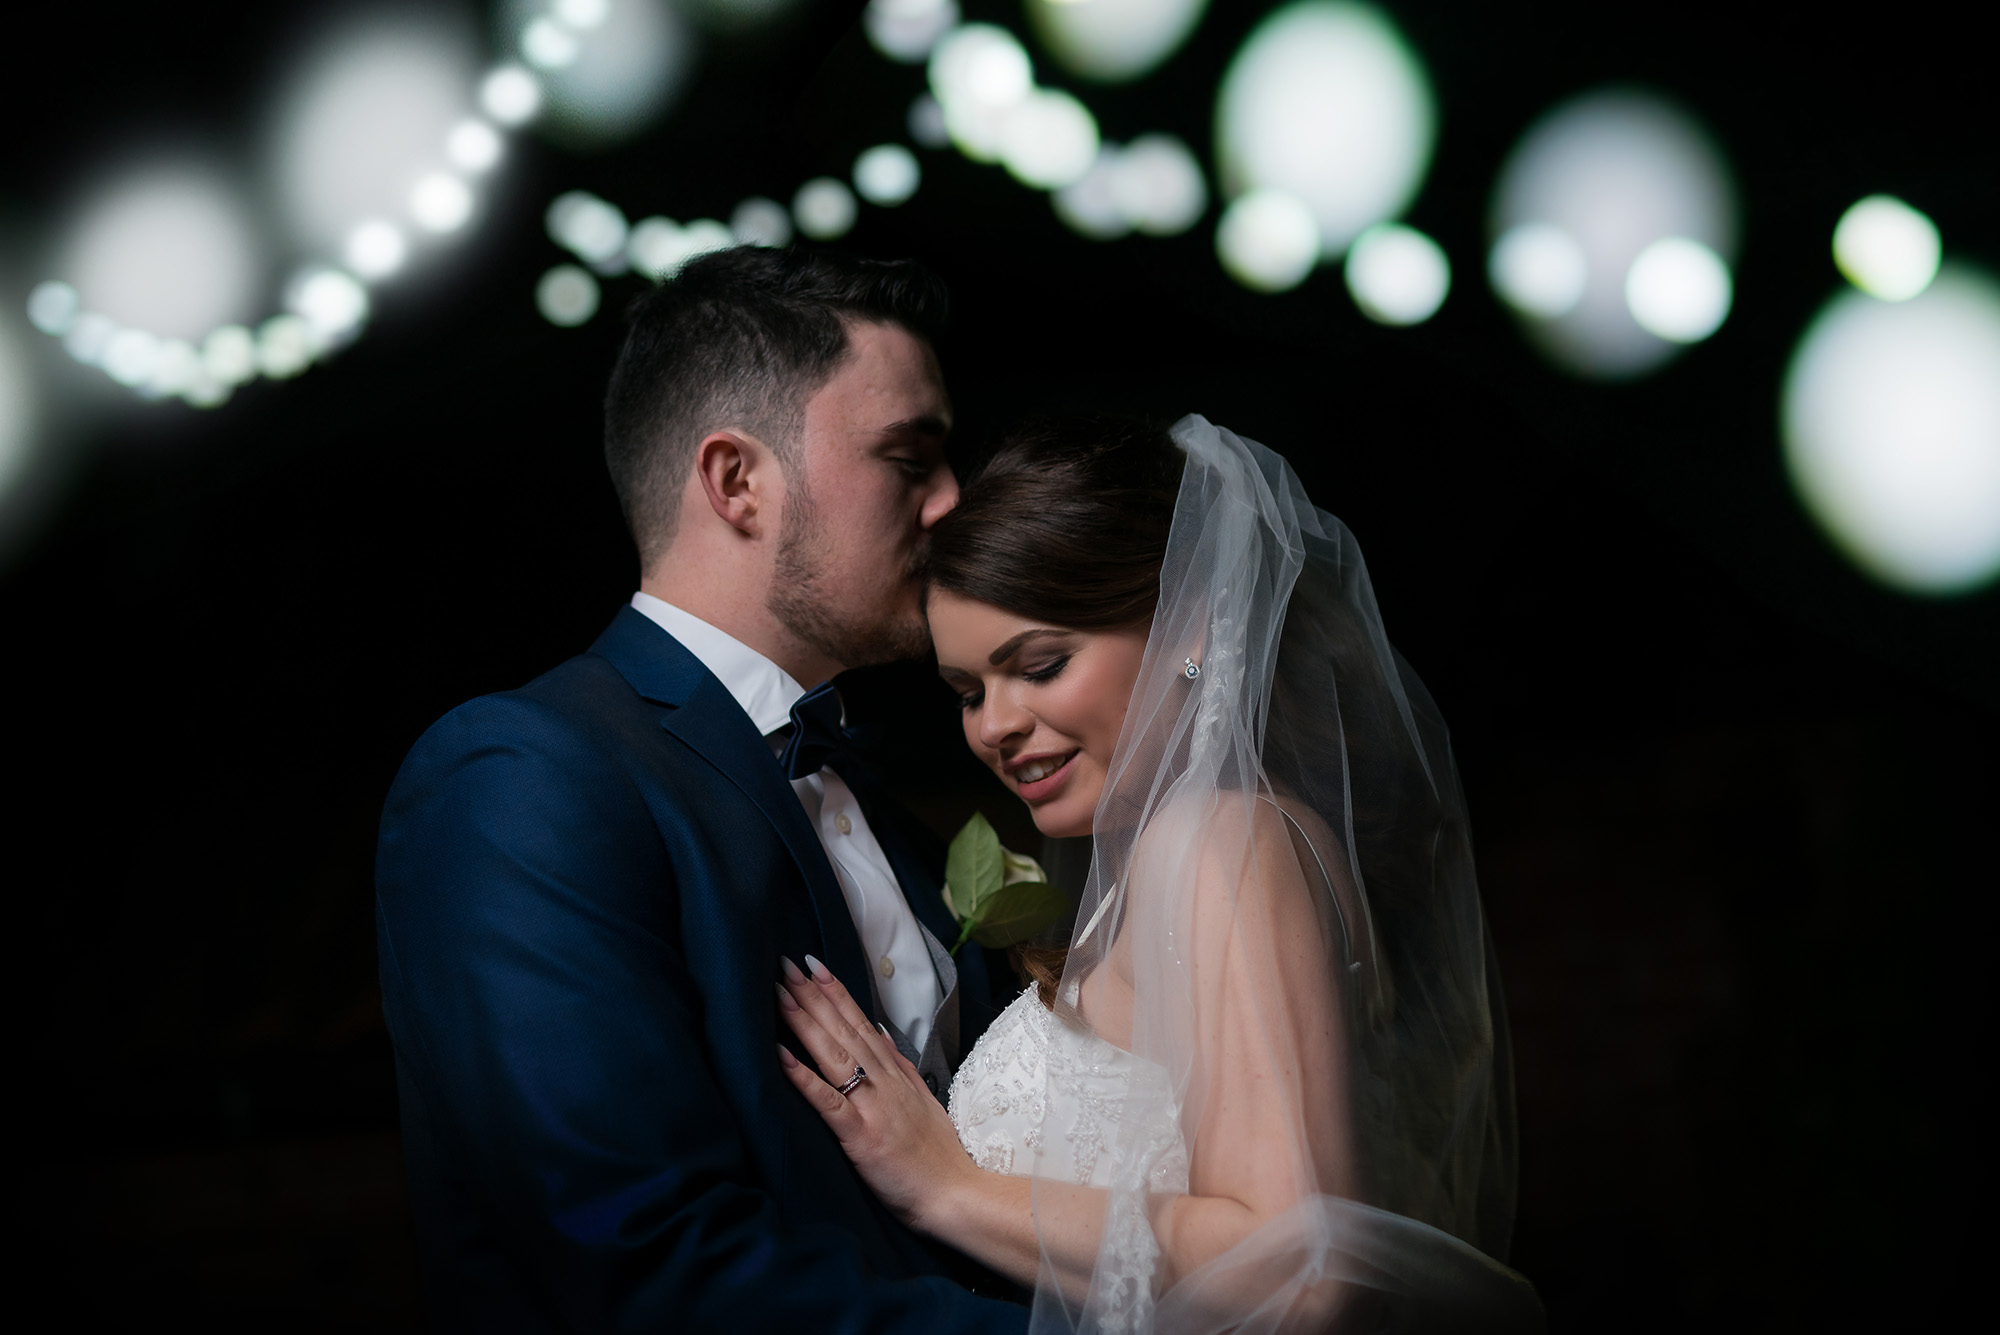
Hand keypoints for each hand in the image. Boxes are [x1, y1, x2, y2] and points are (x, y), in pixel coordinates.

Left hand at [776, 955, 974, 1233]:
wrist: (954, 1193)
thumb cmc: (937, 1154)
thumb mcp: (922, 1100)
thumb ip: (899, 1066)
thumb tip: (877, 1032)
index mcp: (895, 1074)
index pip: (861, 1023)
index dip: (837, 993)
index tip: (814, 965)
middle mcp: (884, 1082)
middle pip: (844, 1030)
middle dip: (813, 996)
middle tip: (785, 965)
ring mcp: (872, 1107)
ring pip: (835, 1054)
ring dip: (805, 1022)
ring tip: (780, 994)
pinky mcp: (861, 1137)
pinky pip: (828, 1102)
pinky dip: (804, 1078)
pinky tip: (782, 1057)